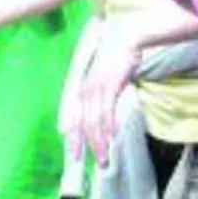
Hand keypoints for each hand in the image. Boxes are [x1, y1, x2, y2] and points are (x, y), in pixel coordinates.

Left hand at [79, 25, 142, 166]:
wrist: (128, 36)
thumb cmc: (118, 57)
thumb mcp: (106, 77)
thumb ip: (102, 92)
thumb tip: (104, 110)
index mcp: (82, 85)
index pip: (70, 112)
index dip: (69, 132)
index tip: (70, 150)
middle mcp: (85, 86)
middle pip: (78, 120)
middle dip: (79, 143)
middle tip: (80, 162)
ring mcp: (96, 85)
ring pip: (93, 120)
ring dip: (98, 142)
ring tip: (103, 158)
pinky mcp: (110, 84)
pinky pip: (107, 110)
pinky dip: (108, 126)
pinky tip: (111, 138)